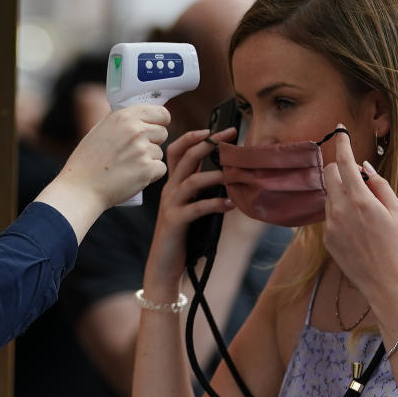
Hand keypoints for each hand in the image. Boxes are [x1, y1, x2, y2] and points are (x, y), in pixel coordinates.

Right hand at [35, 103, 168, 240]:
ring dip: (149, 160)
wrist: (80, 189)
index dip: (159, 122)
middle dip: (153, 143)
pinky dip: (150, 175)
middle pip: (163, 133)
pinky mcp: (147, 169)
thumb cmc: (86, 162)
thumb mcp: (98, 130)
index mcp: (124, 117)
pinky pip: (160, 169)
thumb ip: (120, 121)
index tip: (153, 129)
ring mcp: (142, 150)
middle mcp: (135, 130)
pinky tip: (133, 177)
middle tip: (134, 153)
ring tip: (127, 167)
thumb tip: (138, 115)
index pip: (161, 113)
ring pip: (160, 153)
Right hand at [142, 126, 237, 288]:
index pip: (177, 151)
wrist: (163, 266)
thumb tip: (228, 174)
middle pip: (185, 158)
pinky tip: (231, 205)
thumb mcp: (191, 208)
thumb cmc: (182, 237)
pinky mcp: (175, 222)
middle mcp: (169, 191)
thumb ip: (202, 191)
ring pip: (191, 180)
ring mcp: (171, 205)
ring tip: (234, 174)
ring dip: (215, 175)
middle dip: (208, 143)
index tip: (216, 130)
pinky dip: (215, 204)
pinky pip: (197, 208)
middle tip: (230, 135)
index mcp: (173, 185)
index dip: (193, 137)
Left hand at [322, 128, 397, 307]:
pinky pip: (329, 215)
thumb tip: (364, 167)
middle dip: (339, 168)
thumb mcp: (397, 212)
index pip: (344, 162)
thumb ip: (379, 185)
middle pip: (329, 174)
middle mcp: (339, 210)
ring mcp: (329, 225)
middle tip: (357, 175)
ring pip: (329, 195)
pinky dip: (340, 211)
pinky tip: (358, 228)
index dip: (342, 143)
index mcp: (360, 200)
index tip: (340, 130)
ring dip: (342, 192)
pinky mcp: (326, 238)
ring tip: (365, 210)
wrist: (385, 283)